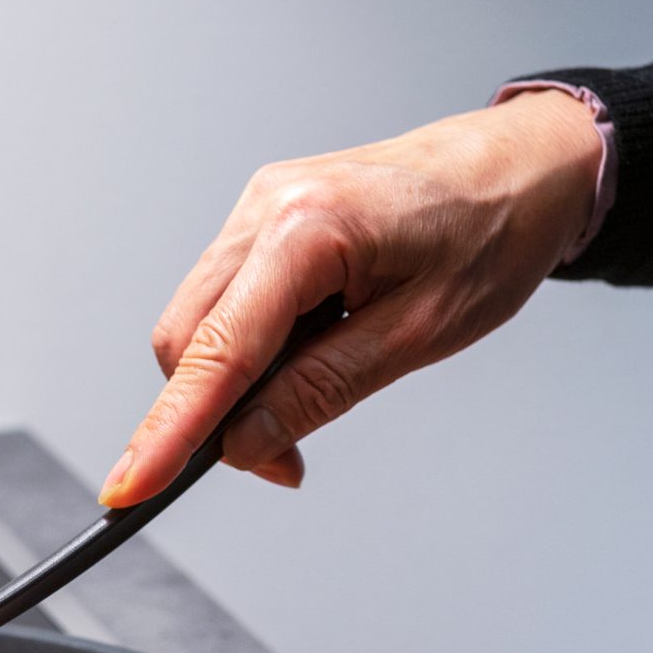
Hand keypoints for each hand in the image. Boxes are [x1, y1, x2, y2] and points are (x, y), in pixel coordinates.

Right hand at [100, 89, 604, 506]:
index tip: (129, 488)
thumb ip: (322, 390)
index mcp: (309, 227)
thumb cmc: (491, 234)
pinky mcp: (264, 219)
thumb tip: (245, 444)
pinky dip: (251, 351)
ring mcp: (259, 207)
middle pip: (187, 340)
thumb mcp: (421, 333)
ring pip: (200, 325)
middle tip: (282, 461)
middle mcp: (266, 206)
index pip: (217, 351)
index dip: (169, 430)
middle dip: (210, 415)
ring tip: (314, 394)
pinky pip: (227, 303)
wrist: (522, 164)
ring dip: (234, 385)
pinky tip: (309, 352)